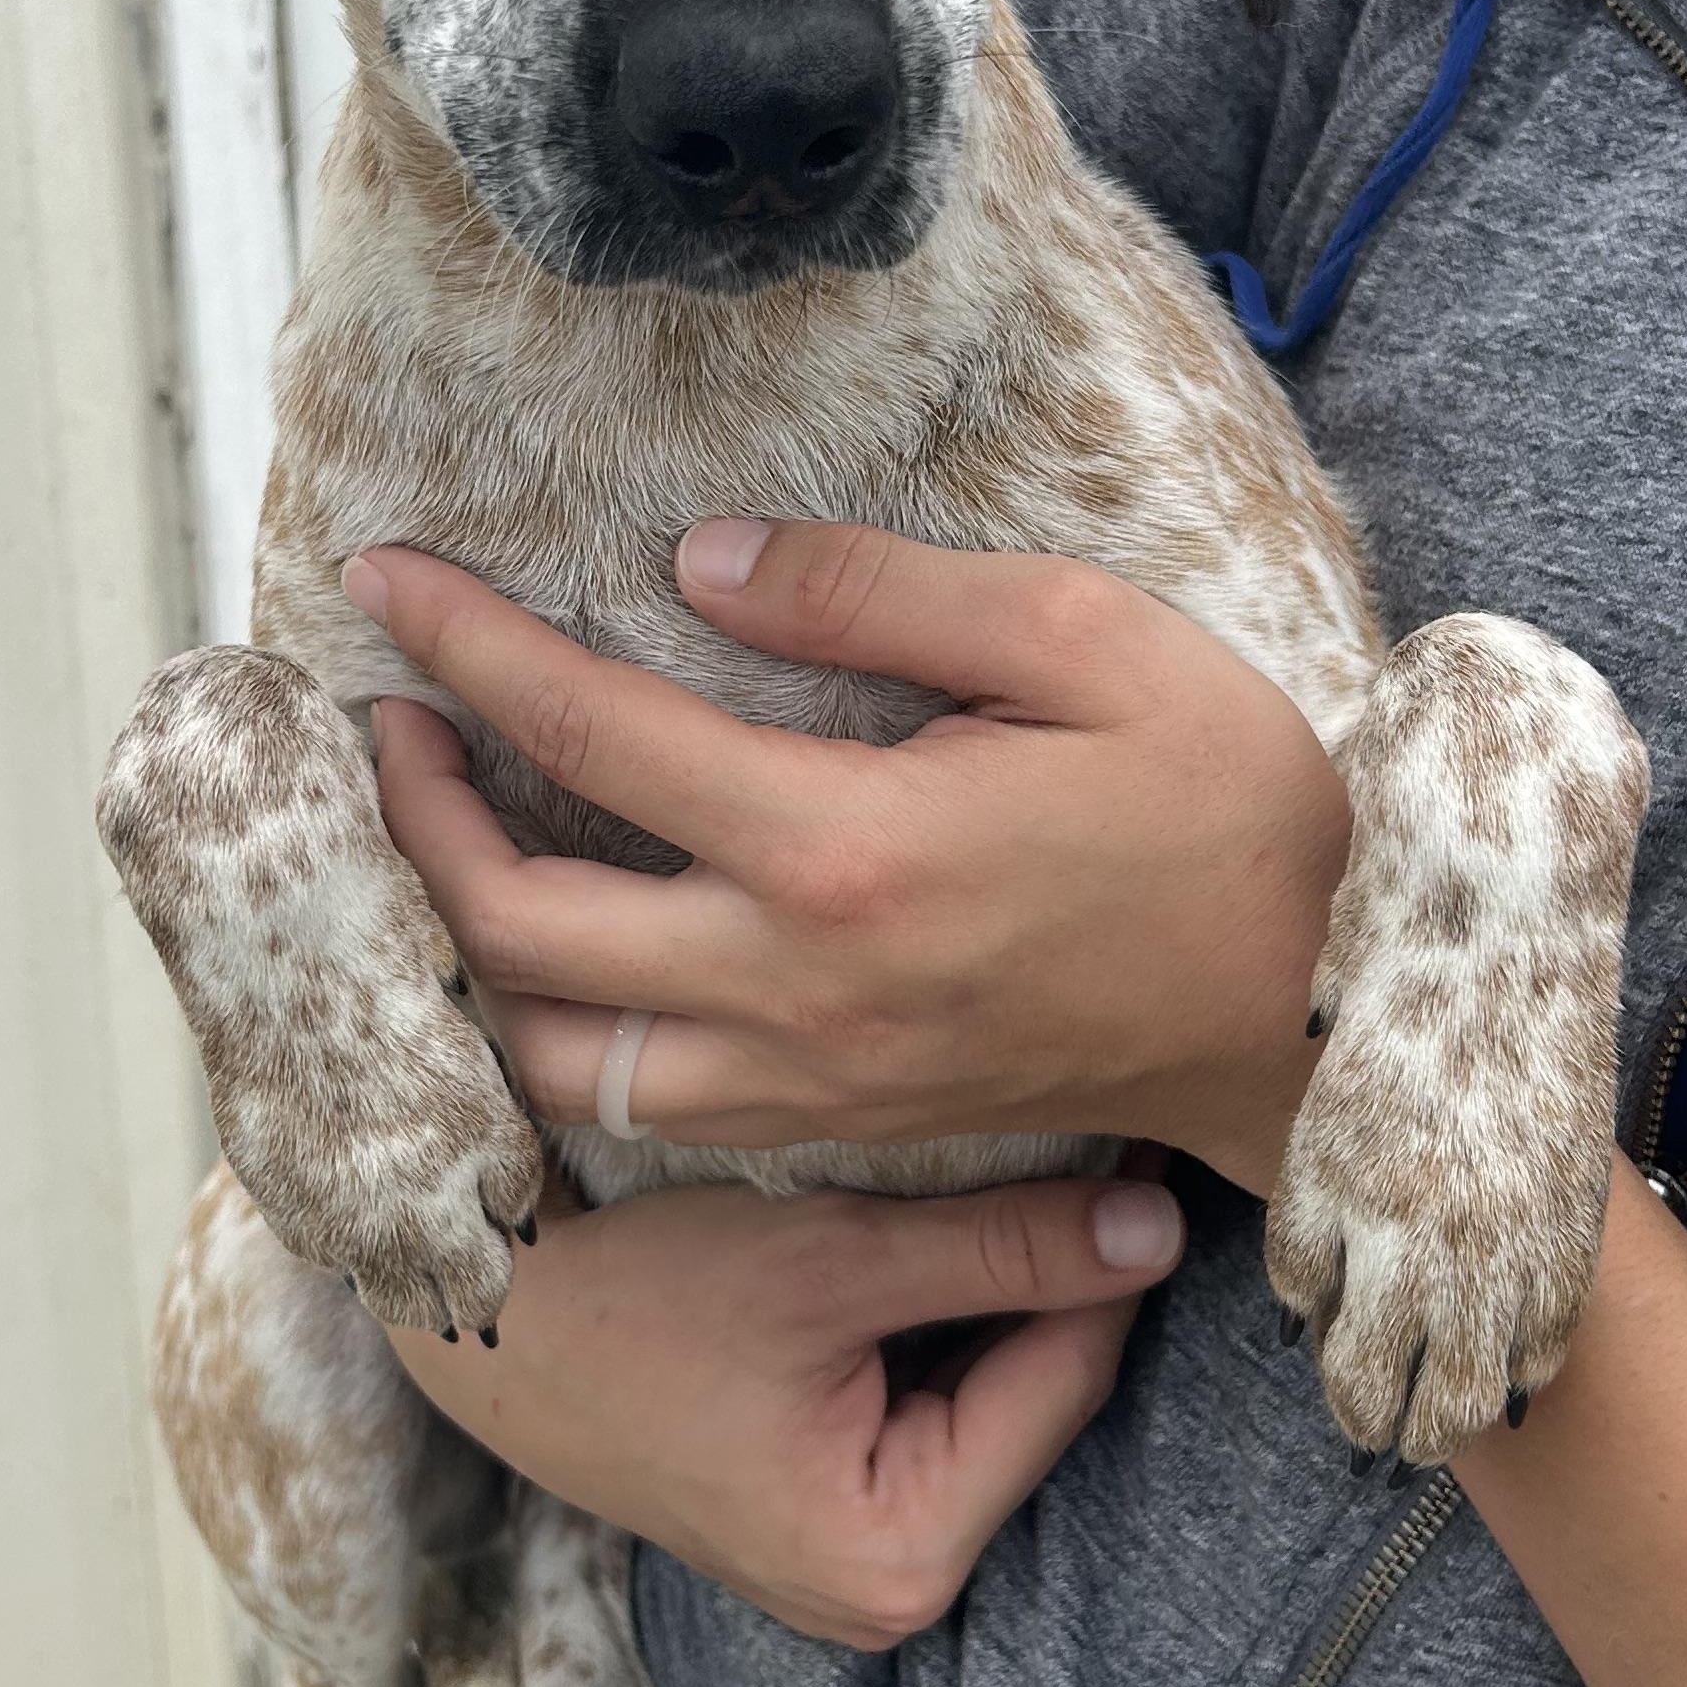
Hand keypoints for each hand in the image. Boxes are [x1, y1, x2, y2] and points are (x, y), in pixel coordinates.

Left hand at [348, 518, 1346, 1192]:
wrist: (1309, 1020)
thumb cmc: (1222, 809)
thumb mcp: (1084, 641)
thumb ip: (873, 594)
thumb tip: (693, 562)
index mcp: (844, 844)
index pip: (588, 730)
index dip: (462, 644)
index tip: (377, 574)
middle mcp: (793, 981)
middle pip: (513, 920)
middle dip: (411, 815)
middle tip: (384, 722)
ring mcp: (805, 1076)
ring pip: (548, 1048)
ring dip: (462, 947)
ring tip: (442, 841)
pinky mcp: (831, 1123)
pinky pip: (635, 1105)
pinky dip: (553, 1033)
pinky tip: (552, 953)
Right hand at [387, 1166, 1187, 1645]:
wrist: (472, 1318)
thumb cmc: (627, 1292)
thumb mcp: (829, 1259)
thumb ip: (1005, 1247)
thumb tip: (1164, 1226)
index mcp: (899, 1560)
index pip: (1068, 1376)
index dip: (1105, 1248)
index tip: (1136, 1134)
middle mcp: (887, 1590)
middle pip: (1032, 1390)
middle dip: (1049, 1269)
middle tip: (1079, 1131)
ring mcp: (850, 1556)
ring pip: (983, 1384)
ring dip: (992, 1284)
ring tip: (1005, 1162)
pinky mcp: (819, 1505)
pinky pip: (925, 1396)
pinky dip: (932, 1314)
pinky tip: (925, 1224)